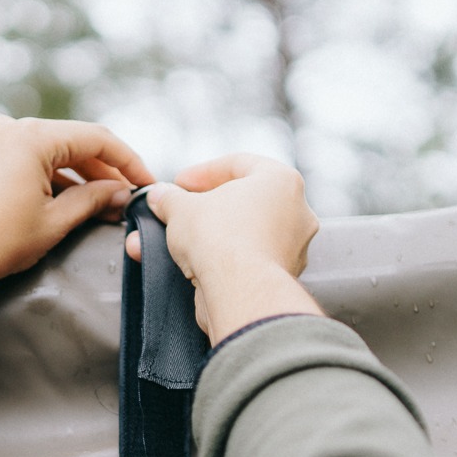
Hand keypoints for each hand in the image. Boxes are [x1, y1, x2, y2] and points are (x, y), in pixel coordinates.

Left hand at [0, 116, 153, 340]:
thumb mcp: (54, 222)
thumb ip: (93, 199)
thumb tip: (120, 192)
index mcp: (31, 136)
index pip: (96, 138)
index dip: (128, 161)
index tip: (145, 183)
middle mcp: (7, 128)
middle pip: (71, 142)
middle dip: (101, 170)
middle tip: (125, 198)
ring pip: (46, 150)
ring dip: (74, 174)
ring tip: (98, 204)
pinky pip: (21, 157)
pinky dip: (45, 175)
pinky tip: (62, 200)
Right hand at [126, 154, 322, 342]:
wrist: (239, 291)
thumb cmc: (221, 238)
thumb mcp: (181, 207)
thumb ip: (170, 198)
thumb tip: (161, 196)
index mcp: (282, 181)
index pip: (238, 164)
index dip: (201, 173)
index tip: (178, 184)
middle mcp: (296, 212)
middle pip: (243, 201)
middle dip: (204, 207)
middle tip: (178, 211)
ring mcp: (292, 247)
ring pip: (243, 233)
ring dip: (209, 235)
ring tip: (173, 241)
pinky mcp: (279, 277)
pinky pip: (246, 260)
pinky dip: (220, 260)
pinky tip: (190, 264)